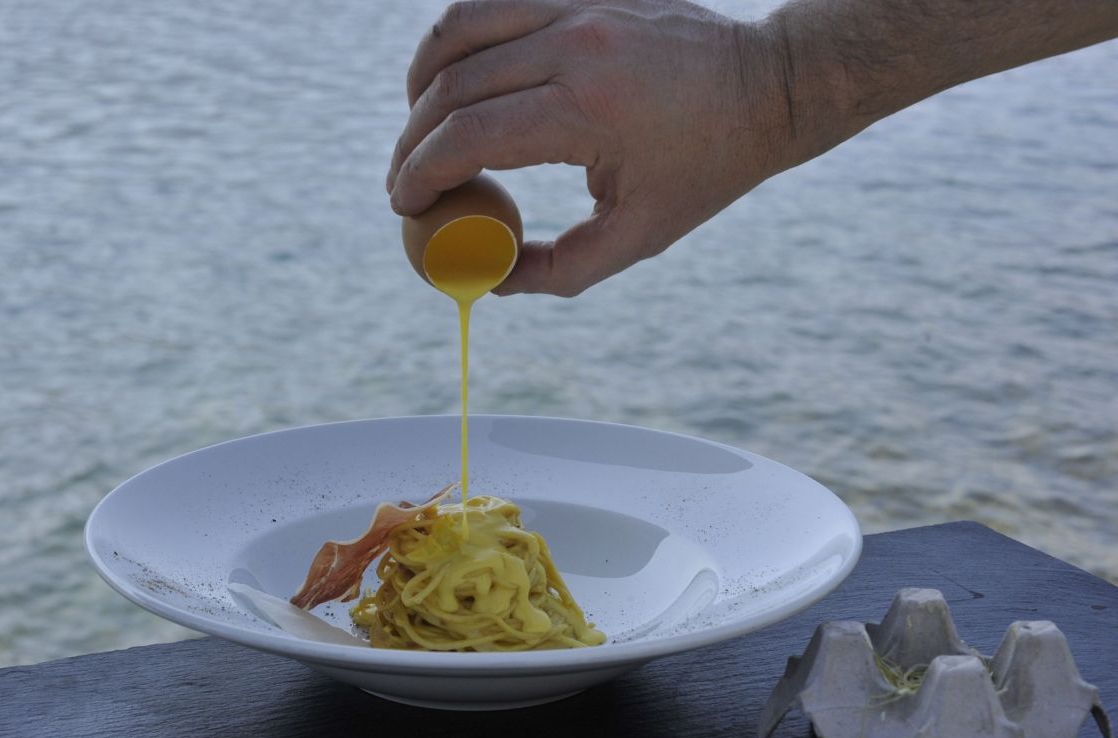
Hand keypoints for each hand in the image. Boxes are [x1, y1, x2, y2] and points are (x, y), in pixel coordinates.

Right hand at [385, 0, 801, 296]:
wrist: (767, 88)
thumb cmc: (705, 170)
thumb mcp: (638, 238)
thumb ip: (559, 269)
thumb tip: (490, 277)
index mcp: (588, 111)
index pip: (468, 137)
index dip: (420, 175)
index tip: (403, 205)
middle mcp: (576, 46)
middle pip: (451, 86)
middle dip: (411, 141)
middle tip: (405, 181)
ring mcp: (579, 4)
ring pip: (460, 27)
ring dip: (422, 80)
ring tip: (418, 126)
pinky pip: (495, 1)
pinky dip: (458, 39)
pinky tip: (455, 76)